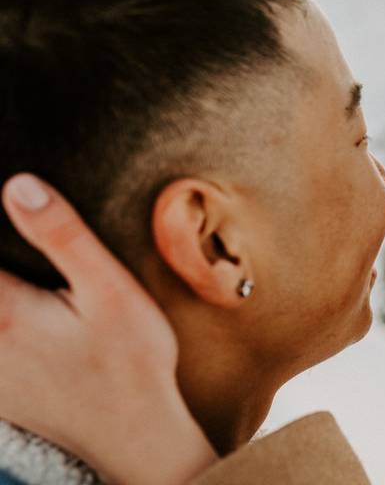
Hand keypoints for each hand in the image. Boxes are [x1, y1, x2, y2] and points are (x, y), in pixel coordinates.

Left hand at [0, 174, 216, 484]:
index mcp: (3, 310)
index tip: (6, 201)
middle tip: (29, 257)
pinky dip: (6, 319)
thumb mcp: (111, 290)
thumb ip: (62, 236)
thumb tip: (17, 185)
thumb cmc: (132, 361)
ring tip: (35, 292)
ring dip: (6, 286)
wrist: (135, 435)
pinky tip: (25, 317)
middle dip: (5, 265)